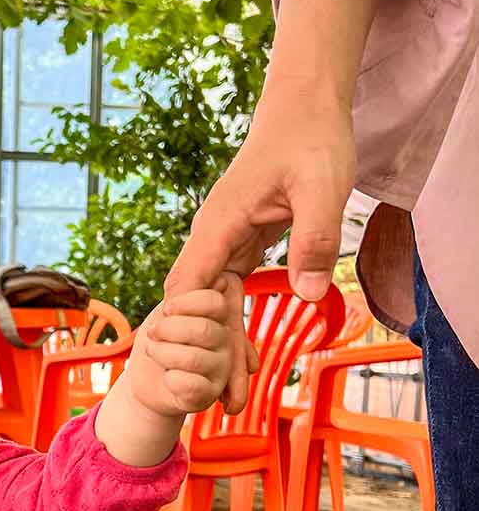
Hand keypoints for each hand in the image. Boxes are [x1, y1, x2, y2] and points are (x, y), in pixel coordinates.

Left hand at [129, 284, 233, 418]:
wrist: (144, 381)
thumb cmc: (158, 340)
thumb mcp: (167, 311)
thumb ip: (187, 293)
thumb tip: (219, 280)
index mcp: (218, 318)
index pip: (216, 304)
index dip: (186, 304)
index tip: (166, 309)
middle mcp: (226, 343)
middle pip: (204, 330)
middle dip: (167, 330)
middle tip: (153, 333)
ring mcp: (220, 370)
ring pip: (194, 358)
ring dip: (162, 354)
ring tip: (155, 353)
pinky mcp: (208, 394)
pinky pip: (191, 385)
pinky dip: (170, 380)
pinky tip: (167, 378)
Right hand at [165, 90, 354, 410]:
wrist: (304, 108)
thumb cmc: (311, 140)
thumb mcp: (323, 188)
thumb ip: (316, 239)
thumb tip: (310, 294)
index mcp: (219, 226)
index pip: (186, 289)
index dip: (189, 331)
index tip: (201, 370)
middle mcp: (211, 238)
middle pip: (195, 308)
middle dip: (205, 355)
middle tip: (222, 402)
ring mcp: (222, 242)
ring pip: (211, 305)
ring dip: (220, 346)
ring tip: (234, 392)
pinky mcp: (239, 244)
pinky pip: (229, 294)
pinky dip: (234, 325)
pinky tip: (246, 355)